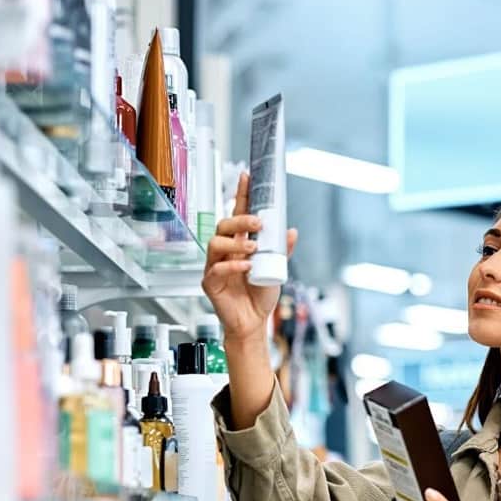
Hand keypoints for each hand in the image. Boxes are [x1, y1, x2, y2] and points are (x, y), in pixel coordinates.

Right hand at [201, 172, 297, 345]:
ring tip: (253, 250)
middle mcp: (225, 252)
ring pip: (215, 242)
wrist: (253, 323)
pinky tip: (246, 267)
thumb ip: (281, 250)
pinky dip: (232, 265)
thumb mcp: (277, 270)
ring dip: (236, 242)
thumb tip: (290, 230)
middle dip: (240, 220)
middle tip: (258, 223)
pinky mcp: (210, 282)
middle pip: (223, 225)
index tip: (247, 177)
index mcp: (240, 245)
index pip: (238, 214)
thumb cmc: (260, 296)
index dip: (242, 195)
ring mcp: (215, 266)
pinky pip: (215, 268)